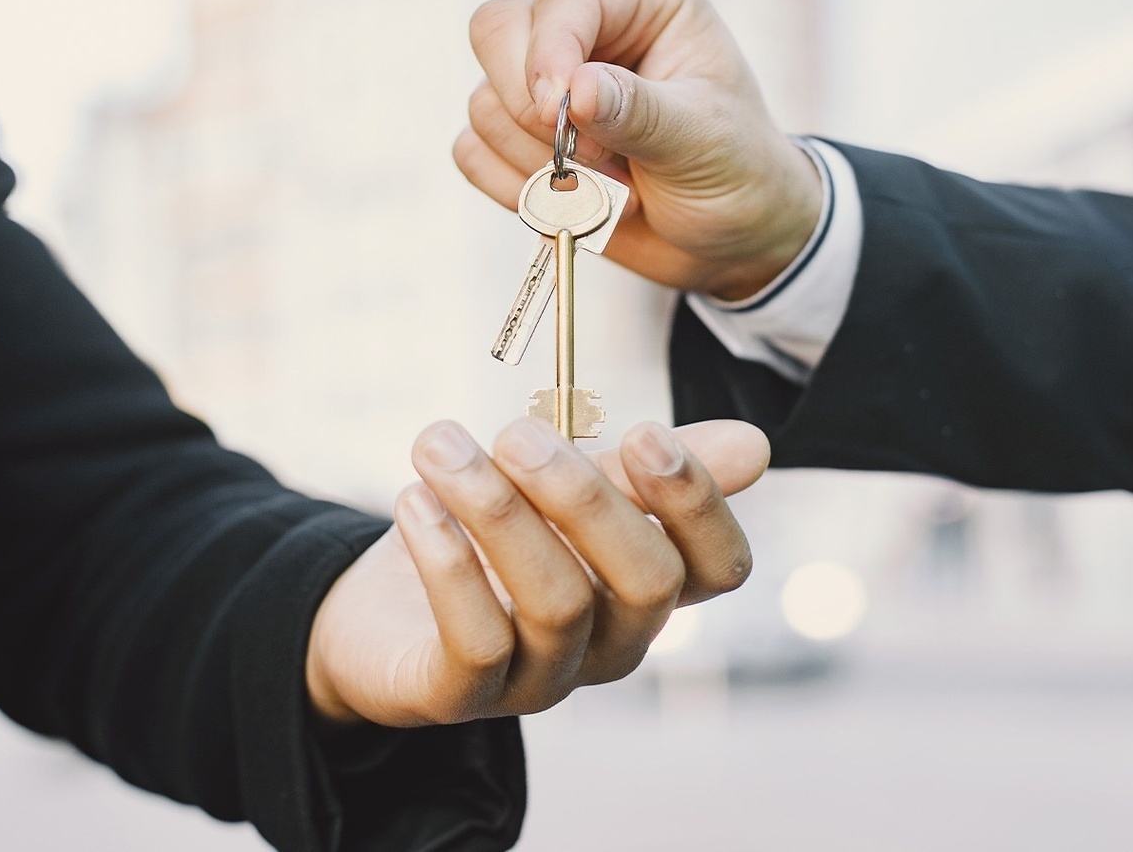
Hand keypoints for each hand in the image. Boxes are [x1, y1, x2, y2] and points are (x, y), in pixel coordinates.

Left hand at [306, 418, 766, 727]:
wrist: (376, 613)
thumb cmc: (488, 543)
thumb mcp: (561, 491)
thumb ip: (640, 470)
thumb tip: (757, 446)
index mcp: (646, 590)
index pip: (718, 568)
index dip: (698, 506)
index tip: (647, 433)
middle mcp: (612, 643)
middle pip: (647, 583)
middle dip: (587, 497)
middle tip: (516, 433)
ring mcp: (544, 679)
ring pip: (557, 602)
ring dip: (498, 510)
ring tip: (441, 445)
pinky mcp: (464, 699)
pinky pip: (477, 642)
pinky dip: (447, 563)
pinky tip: (414, 502)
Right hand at [455, 0, 822, 300]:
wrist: (731, 238)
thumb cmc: (737, 172)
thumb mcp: (704, 140)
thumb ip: (640, 112)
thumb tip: (574, 89)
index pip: (560, 1)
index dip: (548, 55)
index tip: (558, 115)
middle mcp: (586, 26)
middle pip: (495, 31)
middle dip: (532, 110)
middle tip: (596, 159)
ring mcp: (544, 81)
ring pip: (483, 104)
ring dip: (541, 165)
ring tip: (613, 188)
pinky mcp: (517, 135)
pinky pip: (472, 152)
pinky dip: (516, 189)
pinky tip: (576, 203)